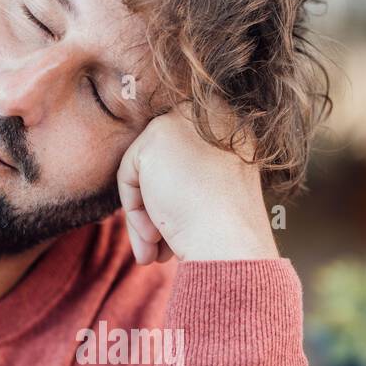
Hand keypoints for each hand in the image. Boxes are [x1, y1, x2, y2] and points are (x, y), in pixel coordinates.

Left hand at [116, 100, 277, 263]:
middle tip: (159, 249)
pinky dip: (135, 209)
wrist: (231, 242)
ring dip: (145, 217)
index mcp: (236, 130)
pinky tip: (154, 236)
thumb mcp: (215, 195)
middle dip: (157, 211)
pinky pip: (129, 173)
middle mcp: (216, 113)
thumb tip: (154, 189)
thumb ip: (188, 181)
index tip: (178, 235)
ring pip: (145, 170)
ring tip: (155, 253)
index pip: (187, 161)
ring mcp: (186, 119)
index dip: (178, 201)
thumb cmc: (227, 232)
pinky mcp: (158, 133)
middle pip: (165, 163)